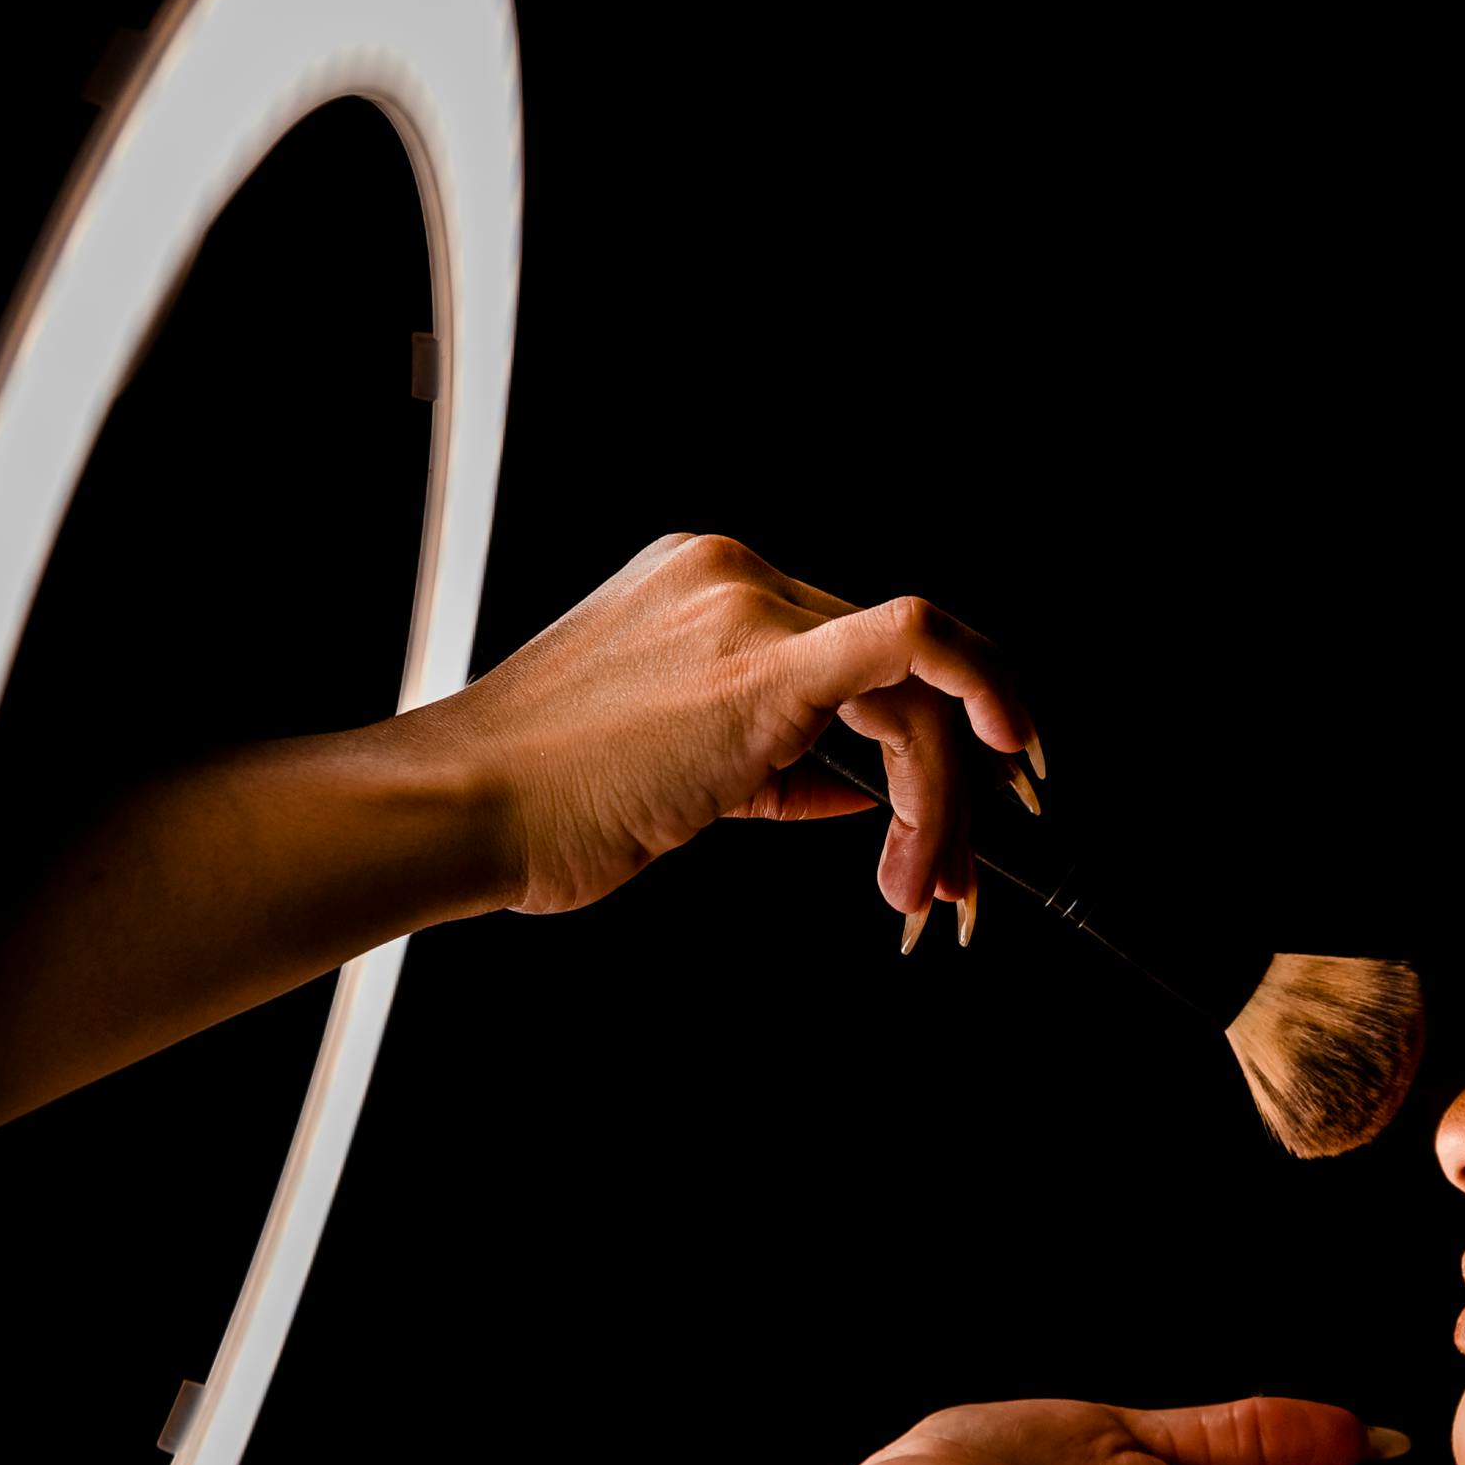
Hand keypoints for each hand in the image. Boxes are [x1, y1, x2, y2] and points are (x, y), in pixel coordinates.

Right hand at [418, 531, 1042, 931]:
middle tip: (959, 868)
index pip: (854, 648)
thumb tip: (860, 789)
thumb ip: (773, 763)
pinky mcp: (758, 665)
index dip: (925, 725)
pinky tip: (1003, 754)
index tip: (963, 788)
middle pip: (898, 666)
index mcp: (705, 587)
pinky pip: (905, 644)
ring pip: (912, 686)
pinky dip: (976, 692)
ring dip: (941, 800)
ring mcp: (746, 607)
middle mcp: (732, 577)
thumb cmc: (541, 799)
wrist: (462, 809)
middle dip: (953, 776)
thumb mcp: (677, 765)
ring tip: (921, 886)